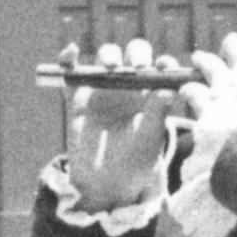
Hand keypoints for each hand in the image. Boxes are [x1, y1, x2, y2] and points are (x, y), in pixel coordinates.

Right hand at [58, 38, 186, 212]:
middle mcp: (129, 84)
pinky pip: (71, 71)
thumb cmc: (136, 160)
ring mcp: (102, 87)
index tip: (163, 67)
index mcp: (151, 92)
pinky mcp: (77, 95)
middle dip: (137, 54)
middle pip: (133, 55)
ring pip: (106, 58)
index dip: (163, 63)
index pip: (159, 67)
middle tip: (138, 67)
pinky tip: (71, 54)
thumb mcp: (150, 138)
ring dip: (110, 55)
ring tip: (112, 68)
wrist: (106, 181)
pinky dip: (68, 59)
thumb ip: (158, 112)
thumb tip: (168, 90)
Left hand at [180, 27, 236, 196]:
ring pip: (206, 61)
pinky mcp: (205, 107)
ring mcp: (221, 89)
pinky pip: (191, 89)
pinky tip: (187, 92)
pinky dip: (189, 90)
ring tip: (199, 59)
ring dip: (203, 61)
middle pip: (233, 45)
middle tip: (227, 54)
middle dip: (231, 47)